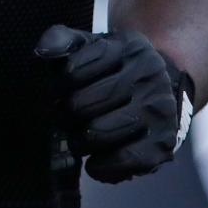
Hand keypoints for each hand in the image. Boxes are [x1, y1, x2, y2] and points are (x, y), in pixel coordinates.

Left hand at [35, 24, 193, 182]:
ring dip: (78, 141)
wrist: (161, 86)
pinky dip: (102, 166)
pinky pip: (125, 160)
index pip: (75, 69)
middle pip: (84, 103)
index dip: (58, 85)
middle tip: (63, 117)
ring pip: (100, 132)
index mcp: (128, 46)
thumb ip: (63, 41)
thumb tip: (43, 52)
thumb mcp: (90, 44)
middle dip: (64, 114)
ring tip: (76, 137)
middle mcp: (149, 76)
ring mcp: (159, 111)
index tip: (56, 91)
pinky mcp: (163, 144)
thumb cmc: (114, 67)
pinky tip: (94, 162)